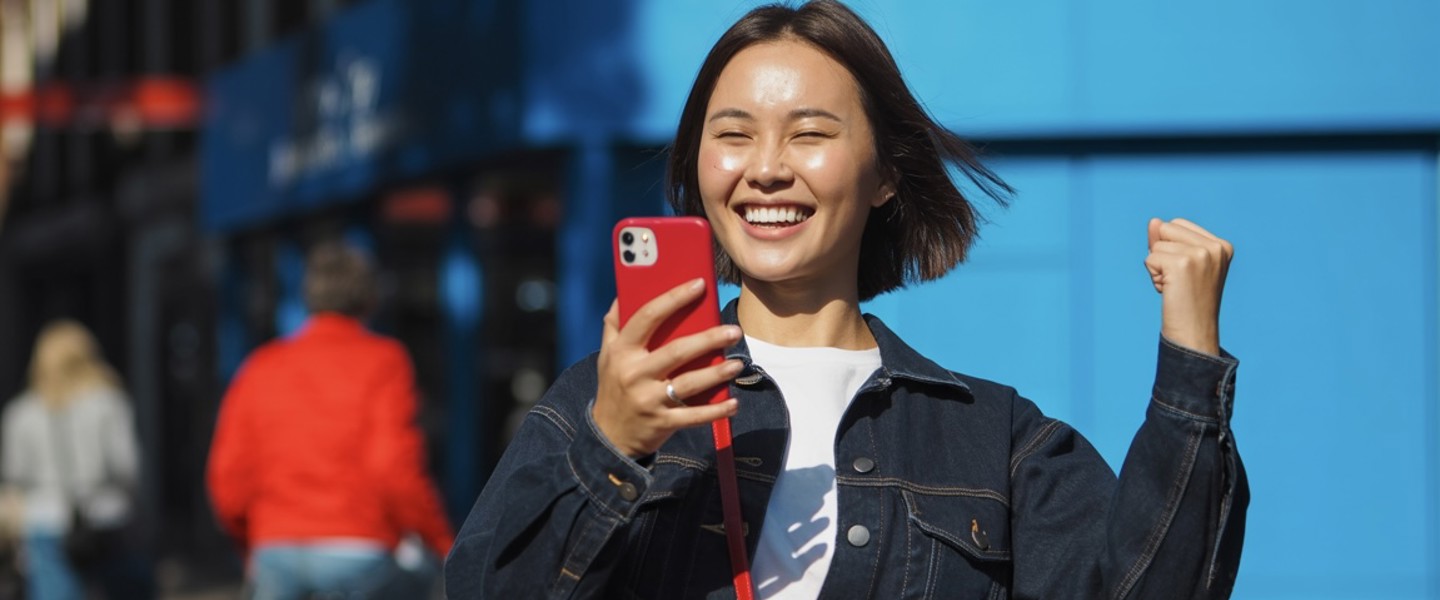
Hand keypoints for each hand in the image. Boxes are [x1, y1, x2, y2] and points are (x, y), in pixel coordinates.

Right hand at [593, 280, 743, 457]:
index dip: (674, 299)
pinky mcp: (662, 423)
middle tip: (734, 330)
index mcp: (622, 351)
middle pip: (676, 351)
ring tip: (737, 364)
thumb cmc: (614, 385)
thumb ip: (615, 323)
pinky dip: (715, 411)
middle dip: (708, 339)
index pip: (648, 317)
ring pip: (689, 384)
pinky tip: (733, 403)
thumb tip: (624, 290)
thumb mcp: (607, 354)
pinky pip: (693, 416)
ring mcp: (648, 400)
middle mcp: (634, 374)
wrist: (608, 435)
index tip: (699, 284)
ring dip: (716, 374)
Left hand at [1145, 218, 1233, 355]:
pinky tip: (1170, 291)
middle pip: (1167, 228)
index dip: (1171, 247)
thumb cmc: (1188, 301)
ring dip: (1158, 267)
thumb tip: (1154, 221)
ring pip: (1156, 244)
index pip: (1178, 224)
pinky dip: (1153, 276)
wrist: (1195, 332)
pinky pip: (1150, 258)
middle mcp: (1215, 247)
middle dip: (1163, 253)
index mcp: (1222, 245)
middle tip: (1179, 281)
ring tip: (1176, 287)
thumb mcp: (1181, 264)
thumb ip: (1167, 240)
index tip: (1186, 274)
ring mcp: (1201, 254)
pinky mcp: (1182, 264)